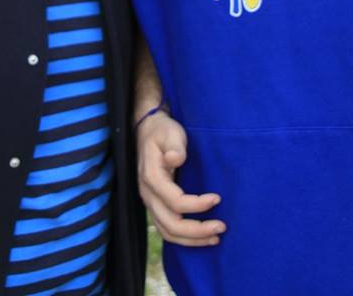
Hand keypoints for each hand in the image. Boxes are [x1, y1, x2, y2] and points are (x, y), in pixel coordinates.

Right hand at [136, 111, 225, 246]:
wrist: (148, 131)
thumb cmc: (163, 131)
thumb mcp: (170, 132)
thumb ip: (174, 145)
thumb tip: (175, 159)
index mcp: (151, 177)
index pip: (176, 202)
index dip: (198, 205)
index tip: (218, 199)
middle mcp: (148, 194)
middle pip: (171, 224)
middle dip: (197, 231)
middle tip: (221, 227)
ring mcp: (150, 202)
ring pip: (168, 232)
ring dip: (192, 239)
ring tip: (215, 238)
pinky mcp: (156, 205)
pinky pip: (167, 229)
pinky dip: (184, 238)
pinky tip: (201, 237)